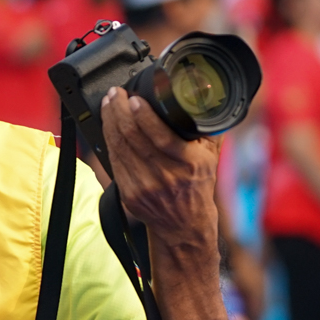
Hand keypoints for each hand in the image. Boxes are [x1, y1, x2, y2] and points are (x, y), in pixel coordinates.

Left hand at [99, 89, 218, 246]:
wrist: (183, 225)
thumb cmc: (196, 186)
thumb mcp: (211, 156)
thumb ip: (208, 128)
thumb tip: (203, 97)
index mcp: (190, 163)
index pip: (162, 138)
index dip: (145, 117)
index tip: (135, 99)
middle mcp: (167, 176)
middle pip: (135, 138)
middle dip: (120, 111)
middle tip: (115, 93)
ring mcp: (145, 186)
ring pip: (120, 147)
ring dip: (110, 121)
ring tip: (109, 103)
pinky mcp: (129, 193)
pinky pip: (114, 160)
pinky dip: (108, 139)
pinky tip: (108, 124)